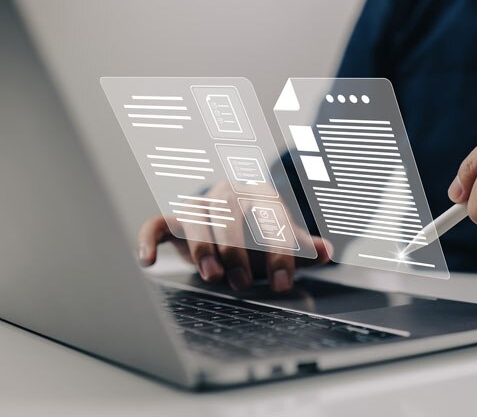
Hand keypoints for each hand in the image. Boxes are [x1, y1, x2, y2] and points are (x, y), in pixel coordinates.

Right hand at [137, 181, 330, 292]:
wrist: (236, 225)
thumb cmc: (262, 237)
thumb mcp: (285, 243)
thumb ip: (303, 248)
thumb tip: (327, 252)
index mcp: (260, 194)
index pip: (272, 217)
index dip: (279, 252)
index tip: (283, 284)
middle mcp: (228, 192)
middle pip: (229, 212)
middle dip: (236, 249)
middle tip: (243, 283)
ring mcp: (200, 205)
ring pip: (196, 219)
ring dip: (202, 248)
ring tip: (213, 276)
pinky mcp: (175, 221)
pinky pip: (157, 224)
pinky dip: (148, 239)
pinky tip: (148, 261)